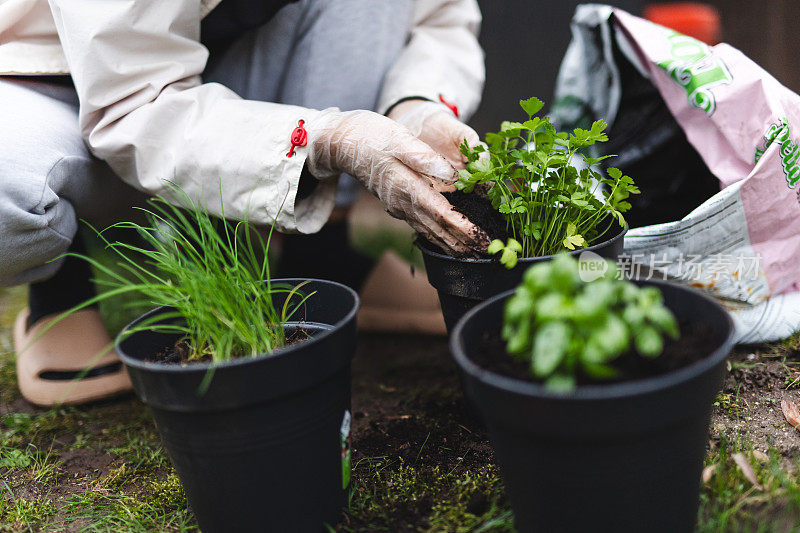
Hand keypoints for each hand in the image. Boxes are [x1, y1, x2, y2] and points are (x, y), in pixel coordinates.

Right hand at [306, 108, 488, 254]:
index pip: (441, 214)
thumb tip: (451, 175)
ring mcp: (398, 206)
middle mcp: (403, 203)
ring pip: (429, 231)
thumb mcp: (398, 139)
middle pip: (438, 229)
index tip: (483, 237)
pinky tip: (446, 240)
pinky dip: (437, 235)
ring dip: (451, 244)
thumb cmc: (369, 136)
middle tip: (487, 251)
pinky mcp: (397, 203)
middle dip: (463, 242)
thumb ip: (424, 158)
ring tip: (472, 253)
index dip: (464, 227)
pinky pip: (421, 225)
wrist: (339, 143)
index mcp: (407, 187)